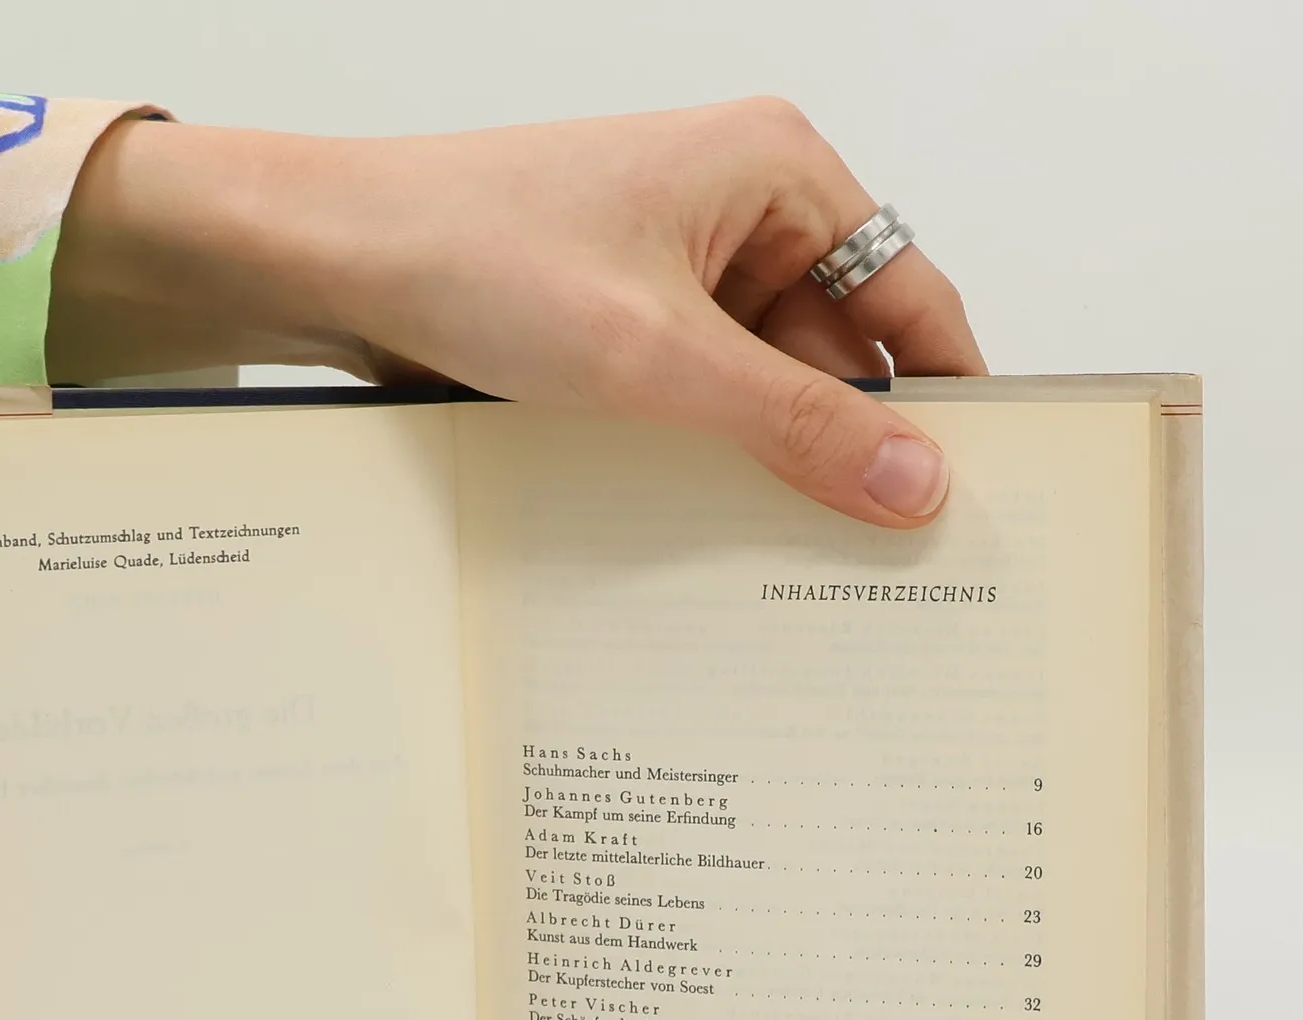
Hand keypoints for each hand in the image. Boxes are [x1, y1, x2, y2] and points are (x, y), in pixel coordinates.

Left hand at [49, 99, 985, 527]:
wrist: (332, 259)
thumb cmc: (475, 255)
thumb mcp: (656, 356)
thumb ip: (793, 423)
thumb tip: (916, 481)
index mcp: (778, 172)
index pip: (909, 297)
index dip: (946, 399)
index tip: (970, 496)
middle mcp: (740, 211)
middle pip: (837, 352)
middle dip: (846, 449)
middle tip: (875, 564)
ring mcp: (676, 269)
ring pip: (762, 385)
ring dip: (766, 461)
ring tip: (784, 556)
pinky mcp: (623, 320)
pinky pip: (697, 396)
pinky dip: (704, 454)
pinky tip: (704, 521)